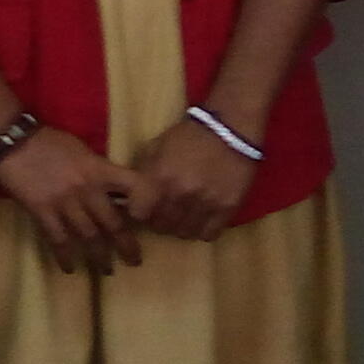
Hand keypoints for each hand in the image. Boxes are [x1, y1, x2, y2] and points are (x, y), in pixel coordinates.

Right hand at [0, 126, 142, 273]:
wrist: (14, 138)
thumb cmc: (49, 141)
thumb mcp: (82, 150)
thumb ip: (97, 170)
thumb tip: (111, 189)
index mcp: (99, 169)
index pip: (134, 186)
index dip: (146, 204)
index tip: (147, 221)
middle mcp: (87, 188)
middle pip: (113, 222)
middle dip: (126, 245)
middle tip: (133, 261)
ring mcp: (65, 201)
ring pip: (89, 235)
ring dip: (99, 256)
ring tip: (106, 270)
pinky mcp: (42, 210)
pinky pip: (58, 238)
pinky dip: (65, 255)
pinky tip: (70, 268)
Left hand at [125, 118, 260, 243]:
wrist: (230, 129)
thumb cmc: (189, 136)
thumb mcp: (157, 147)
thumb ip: (145, 172)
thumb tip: (133, 193)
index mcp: (159, 177)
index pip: (138, 213)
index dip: (140, 211)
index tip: (144, 207)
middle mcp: (180, 194)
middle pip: (161, 226)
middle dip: (159, 220)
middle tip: (165, 212)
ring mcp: (205, 203)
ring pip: (185, 233)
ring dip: (181, 227)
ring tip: (184, 216)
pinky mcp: (227, 208)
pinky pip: (209, 234)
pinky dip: (203, 230)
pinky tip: (202, 219)